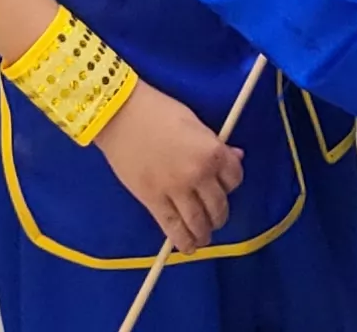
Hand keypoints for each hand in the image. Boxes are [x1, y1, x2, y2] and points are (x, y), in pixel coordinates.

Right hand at [92, 80, 245, 252]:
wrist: (120, 114)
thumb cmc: (158, 110)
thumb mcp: (194, 122)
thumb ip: (215, 144)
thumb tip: (236, 156)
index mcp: (212, 152)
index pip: (235, 179)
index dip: (231, 183)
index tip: (224, 185)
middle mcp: (198, 175)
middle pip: (219, 206)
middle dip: (219, 214)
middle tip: (215, 216)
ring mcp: (175, 190)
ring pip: (198, 222)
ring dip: (205, 232)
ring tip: (204, 235)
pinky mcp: (152, 200)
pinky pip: (172, 228)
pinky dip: (184, 242)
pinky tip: (189, 246)